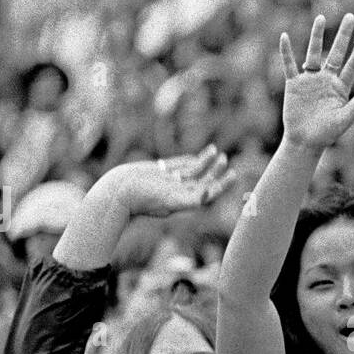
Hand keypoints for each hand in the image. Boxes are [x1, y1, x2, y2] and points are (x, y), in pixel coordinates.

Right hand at [110, 145, 236, 218]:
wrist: (120, 190)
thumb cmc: (145, 198)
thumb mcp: (170, 199)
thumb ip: (190, 200)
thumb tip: (207, 194)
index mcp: (184, 201)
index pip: (208, 194)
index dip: (222, 185)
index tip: (233, 175)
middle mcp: (178, 192)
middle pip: (202, 182)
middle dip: (215, 172)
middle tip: (226, 159)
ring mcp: (169, 182)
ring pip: (192, 172)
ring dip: (205, 162)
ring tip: (217, 151)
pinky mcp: (160, 172)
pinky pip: (180, 165)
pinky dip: (191, 160)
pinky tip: (202, 154)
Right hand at [279, 14, 353, 149]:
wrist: (304, 142)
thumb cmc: (327, 134)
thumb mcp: (345, 118)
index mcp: (340, 87)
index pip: (351, 66)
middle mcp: (326, 80)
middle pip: (336, 53)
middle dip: (343, 35)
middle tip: (350, 16)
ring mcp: (310, 80)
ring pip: (314, 53)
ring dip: (317, 36)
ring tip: (321, 18)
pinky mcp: (294, 84)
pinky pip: (289, 65)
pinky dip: (287, 52)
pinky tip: (285, 37)